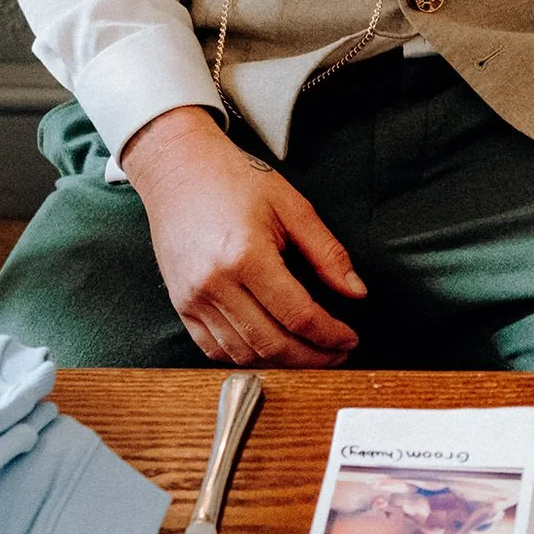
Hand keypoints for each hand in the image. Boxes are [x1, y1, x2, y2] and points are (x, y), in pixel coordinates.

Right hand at [121, 106, 366, 366]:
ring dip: (282, 363)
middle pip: (271, 344)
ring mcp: (192, 298)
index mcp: (246, 256)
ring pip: (243, 353)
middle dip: (312, 358)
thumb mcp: (293, 207)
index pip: (298, 315)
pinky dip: (247, 357)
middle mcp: (214, 284)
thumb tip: (356, 292)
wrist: (177, 170)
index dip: (330, 335)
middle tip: (338, 355)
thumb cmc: (235, 181)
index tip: (350, 340)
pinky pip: (215, 349)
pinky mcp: (180, 305)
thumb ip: (327, 254)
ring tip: (311, 354)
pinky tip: (272, 349)